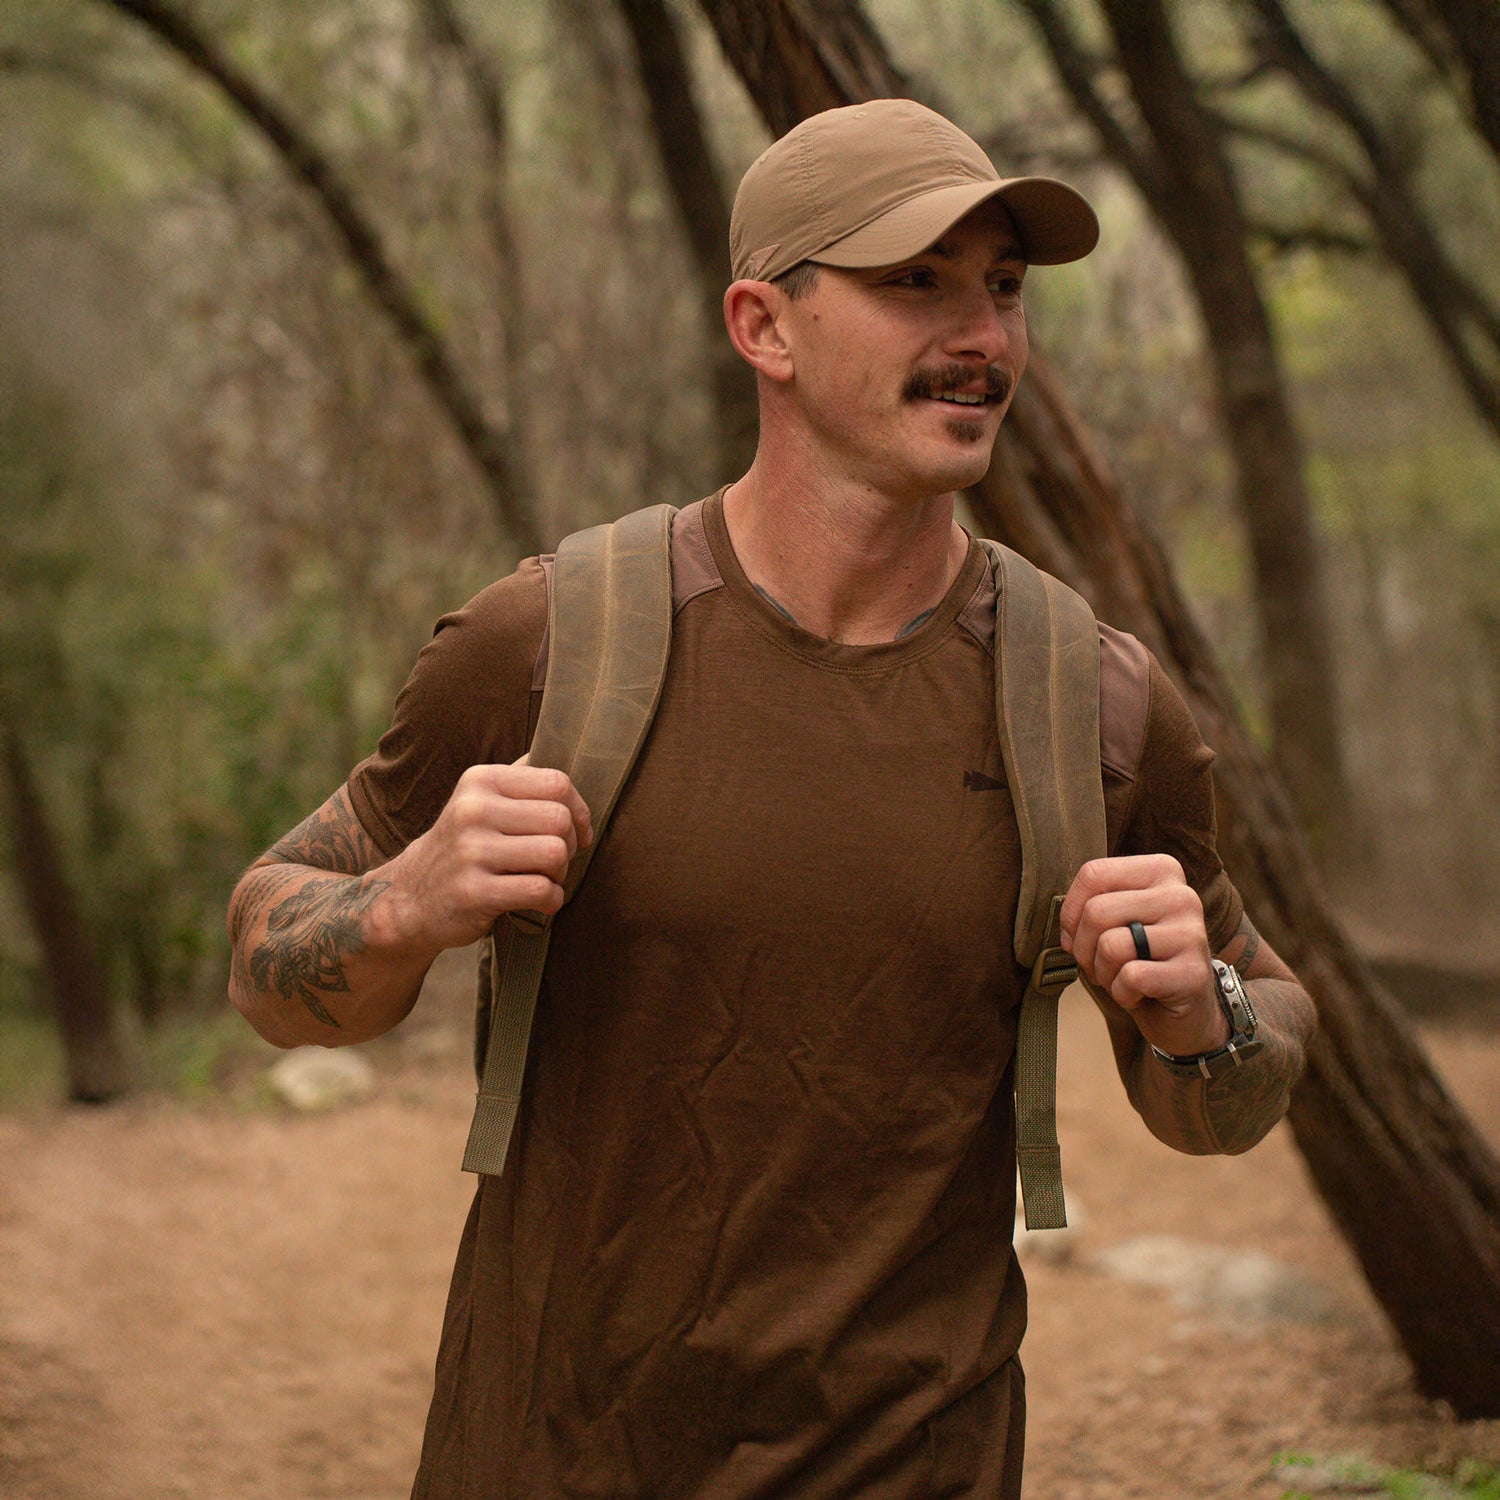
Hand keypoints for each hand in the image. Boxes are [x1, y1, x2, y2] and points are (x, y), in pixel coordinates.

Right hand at [380, 757, 592, 953]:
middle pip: (560, 819)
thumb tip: (566, 752)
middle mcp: (473, 810)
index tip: (576, 831)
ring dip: (560, 874)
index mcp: (480, 781)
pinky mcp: (475, 892)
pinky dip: (552, 900)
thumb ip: (519, 778)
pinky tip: (539, 901)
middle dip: (569, 845)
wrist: (408, 898)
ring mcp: (471, 851)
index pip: (557, 783)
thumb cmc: (460, 847)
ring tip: (543, 879)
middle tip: (554, 861)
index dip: (578, 810)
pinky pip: (541, 891)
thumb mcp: (477, 800)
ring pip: (555, 854)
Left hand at [1058, 854, 1227, 1058]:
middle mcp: (1181, 895)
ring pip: (1111, 945)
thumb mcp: (1115, 921)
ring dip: (1104, 972)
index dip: (1071, 911)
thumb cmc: (1140, 959)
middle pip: (1096, 911)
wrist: (1184, 1009)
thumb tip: (1067, 925)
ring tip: (1123, 977)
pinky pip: (1131, 977)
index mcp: (1161, 870)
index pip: (1093, 873)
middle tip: (1103, 964)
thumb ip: (1091, 905)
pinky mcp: (1193, 972)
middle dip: (1084, 948)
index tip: (1078, 934)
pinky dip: (1123, 994)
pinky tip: (1141, 994)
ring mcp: (1191, 933)